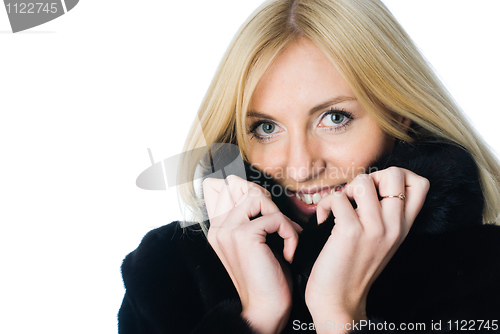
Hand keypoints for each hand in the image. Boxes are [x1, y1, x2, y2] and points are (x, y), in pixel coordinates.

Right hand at [203, 175, 301, 333]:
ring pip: (257, 197)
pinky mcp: (244, 236)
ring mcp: (228, 231)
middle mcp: (219, 228)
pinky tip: (289, 252)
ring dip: (279, 215)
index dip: (249, 190)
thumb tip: (261, 194)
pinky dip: (290, 233)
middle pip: (241, 187)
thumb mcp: (257, 243)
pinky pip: (275, 217)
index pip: (223, 187)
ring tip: (285, 237)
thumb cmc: (266, 277)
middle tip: (280, 224)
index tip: (267, 212)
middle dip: (267, 200)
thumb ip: (253, 218)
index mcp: (219, 229)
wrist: (266, 308)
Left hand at [305, 167, 428, 331]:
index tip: (378, 188)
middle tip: (357, 197)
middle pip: (396, 174)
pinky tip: (323, 220)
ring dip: (345, 190)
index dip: (399, 176)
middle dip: (371, 176)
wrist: (339, 301)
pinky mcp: (350, 232)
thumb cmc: (354, 267)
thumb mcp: (382, 241)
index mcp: (403, 227)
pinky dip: (325, 205)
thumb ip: (385, 215)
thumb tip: (372, 184)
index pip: (420, 185)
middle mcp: (393, 226)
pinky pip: (337, 198)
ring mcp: (373, 229)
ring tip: (339, 207)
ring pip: (363, 181)